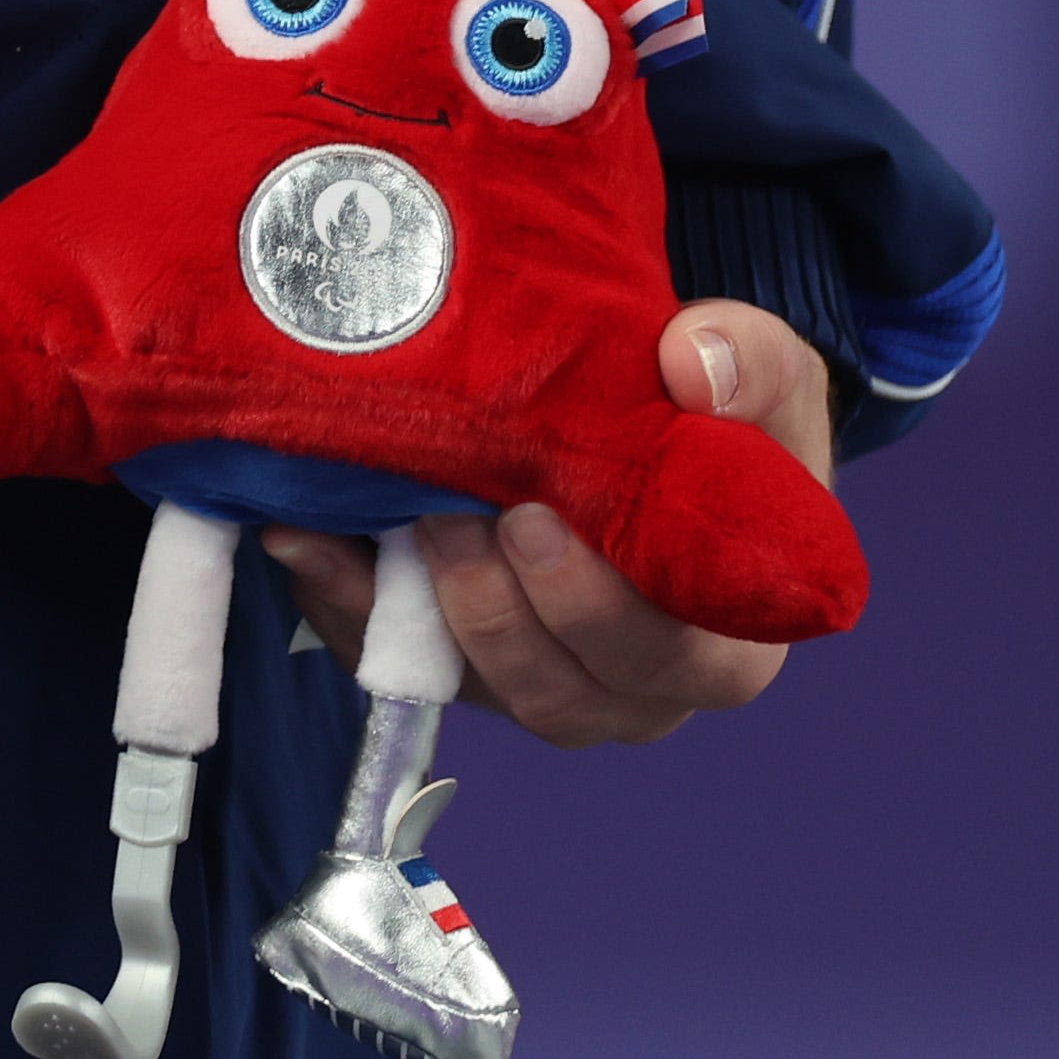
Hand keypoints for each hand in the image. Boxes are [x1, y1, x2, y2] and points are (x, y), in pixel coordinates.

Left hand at [261, 299, 833, 748]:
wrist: (644, 417)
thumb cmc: (714, 422)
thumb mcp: (759, 376)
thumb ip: (750, 366)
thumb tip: (696, 366)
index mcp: (721, 650)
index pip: (663, 664)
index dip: (593, 608)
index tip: (532, 518)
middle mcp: (627, 692)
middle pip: (552, 693)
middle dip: (490, 607)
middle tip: (452, 511)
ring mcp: (531, 680)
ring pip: (462, 684)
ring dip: (412, 606)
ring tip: (391, 512)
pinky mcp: (448, 659)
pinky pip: (382, 654)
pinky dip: (337, 598)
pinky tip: (299, 535)